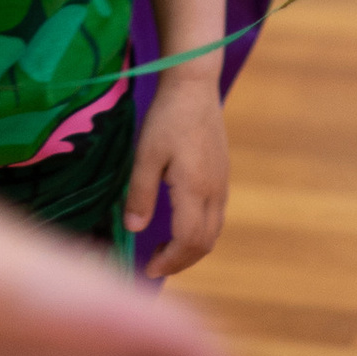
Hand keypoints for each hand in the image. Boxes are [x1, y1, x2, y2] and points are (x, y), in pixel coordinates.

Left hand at [125, 72, 226, 275]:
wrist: (194, 86)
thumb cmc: (166, 117)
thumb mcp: (145, 154)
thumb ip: (140, 193)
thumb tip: (134, 229)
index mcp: (195, 189)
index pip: (188, 241)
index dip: (169, 261)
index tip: (149, 269)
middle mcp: (215, 192)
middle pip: (205, 243)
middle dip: (181, 261)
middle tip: (154, 265)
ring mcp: (222, 184)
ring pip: (213, 231)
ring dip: (191, 248)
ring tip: (164, 248)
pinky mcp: (222, 175)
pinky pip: (216, 216)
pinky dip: (199, 232)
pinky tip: (178, 224)